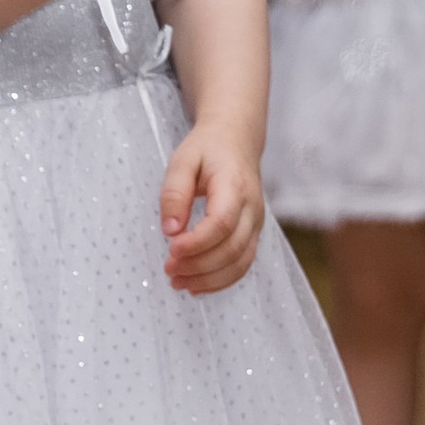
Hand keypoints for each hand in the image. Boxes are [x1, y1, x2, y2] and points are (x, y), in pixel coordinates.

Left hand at [158, 119, 266, 293]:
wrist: (237, 139)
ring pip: (240, 262)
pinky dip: (220, 281)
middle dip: (198, 266)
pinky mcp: (252, 233)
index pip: (222, 223)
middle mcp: (252, 208)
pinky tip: (196, 284)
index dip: (197, 243)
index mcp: (235, 186)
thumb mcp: (182, 160)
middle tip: (168, 270)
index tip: (171, 250)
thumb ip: (174, 194)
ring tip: (178, 282)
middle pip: (232, 249)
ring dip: (209, 279)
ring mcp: (256, 223)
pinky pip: (242, 264)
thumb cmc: (207, 149)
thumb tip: (171, 231)